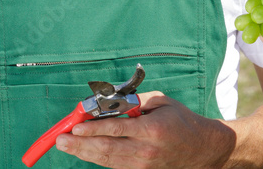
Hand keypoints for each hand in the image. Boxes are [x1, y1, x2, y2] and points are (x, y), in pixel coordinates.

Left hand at [55, 92, 233, 168]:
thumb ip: (134, 101)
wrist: (201, 149)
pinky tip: (85, 152)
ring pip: (107, 160)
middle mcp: (145, 150)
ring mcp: (142, 165)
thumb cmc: (180, 120)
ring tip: (66, 146)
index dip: (94, 128)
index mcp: (152, 129)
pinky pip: (114, 165)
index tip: (76, 126)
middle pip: (106, 149)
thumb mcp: (161, 102)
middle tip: (61, 139)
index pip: (117, 129)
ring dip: (84, 153)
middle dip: (80, 144)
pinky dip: (98, 158)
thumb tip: (107, 101)